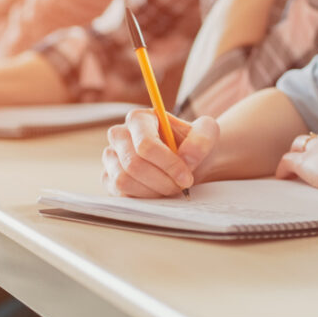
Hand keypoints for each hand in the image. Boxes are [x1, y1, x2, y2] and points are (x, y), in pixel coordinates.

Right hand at [102, 109, 218, 197]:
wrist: (189, 162)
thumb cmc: (194, 145)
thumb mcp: (208, 134)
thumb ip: (202, 138)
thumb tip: (186, 157)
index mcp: (140, 119)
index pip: (145, 144)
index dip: (167, 164)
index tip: (186, 177)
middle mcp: (120, 135)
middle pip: (133, 164)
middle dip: (161, 180)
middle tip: (181, 186)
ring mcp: (111, 157)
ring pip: (123, 180)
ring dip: (152, 190)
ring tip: (171, 188)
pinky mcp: (109, 178)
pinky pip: (119, 193)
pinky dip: (142, 198)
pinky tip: (158, 192)